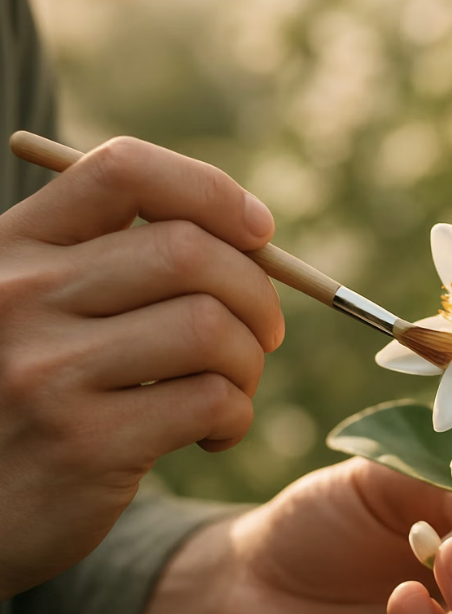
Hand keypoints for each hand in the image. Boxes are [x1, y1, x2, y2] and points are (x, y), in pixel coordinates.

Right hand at [0, 137, 282, 598]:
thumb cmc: (29, 401)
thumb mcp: (44, 315)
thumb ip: (120, 268)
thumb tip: (254, 243)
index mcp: (15, 248)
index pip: (124, 170)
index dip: (212, 192)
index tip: (261, 232)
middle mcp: (21, 295)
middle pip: (187, 251)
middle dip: (257, 292)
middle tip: (264, 332)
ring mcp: (47, 369)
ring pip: (209, 327)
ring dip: (249, 361)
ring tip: (233, 389)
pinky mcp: (84, 442)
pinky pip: (210, 400)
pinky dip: (236, 416)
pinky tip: (212, 434)